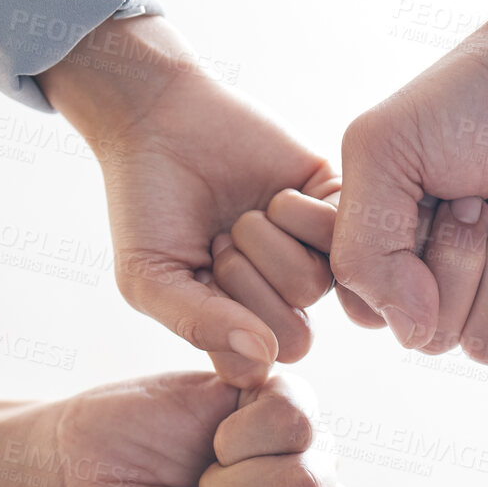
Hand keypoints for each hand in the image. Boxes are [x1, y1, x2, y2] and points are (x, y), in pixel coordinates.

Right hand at [39, 16, 339, 387]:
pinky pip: (340, 236)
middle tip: (219, 242)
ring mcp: (311, 254)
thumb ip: (199, 326)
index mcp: (241, 326)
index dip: (228, 329)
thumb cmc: (147, 205)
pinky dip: (297, 214)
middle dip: (247, 287)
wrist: (160, 121)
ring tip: (242, 217)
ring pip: (314, 287)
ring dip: (266, 246)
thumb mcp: (150, 278)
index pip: (259, 365)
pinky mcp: (333, 206)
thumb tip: (266, 356)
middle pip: (296, 338)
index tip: (197, 281)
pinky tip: (276, 196)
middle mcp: (283, 298)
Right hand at [330, 0, 487, 363]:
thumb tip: (412, 332)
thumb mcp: (382, 151)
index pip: (374, 314)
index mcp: (392, 249)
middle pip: (434, 337)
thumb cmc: (475, 96)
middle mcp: (446, 282)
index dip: (398, 267)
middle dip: (461, 260)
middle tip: (484, 194)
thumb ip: (363, 250)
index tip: (428, 197)